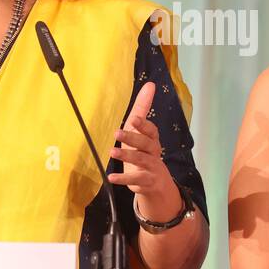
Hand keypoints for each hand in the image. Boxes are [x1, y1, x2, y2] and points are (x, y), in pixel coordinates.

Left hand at [107, 82, 180, 220]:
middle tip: (117, 133)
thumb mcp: (142, 132)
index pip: (152, 130)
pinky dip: (123, 179)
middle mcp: (153, 152)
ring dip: (127, 156)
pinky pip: (135, 180)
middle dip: (132, 138)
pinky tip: (111, 178)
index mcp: (152, 139)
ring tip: (112, 152)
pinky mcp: (145, 182)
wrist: (157, 184)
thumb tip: (150, 84)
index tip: (134, 120)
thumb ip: (143, 109)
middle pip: (146, 144)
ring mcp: (151, 168)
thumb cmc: (145, 152)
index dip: (144, 125)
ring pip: (141, 160)